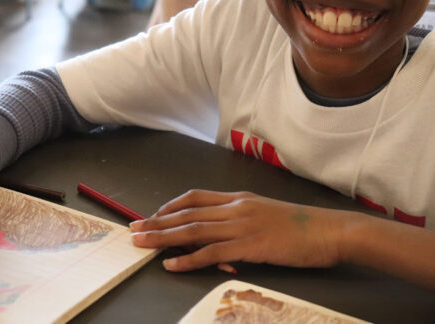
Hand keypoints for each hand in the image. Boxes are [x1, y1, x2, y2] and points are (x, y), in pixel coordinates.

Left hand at [130, 189, 348, 271]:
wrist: (327, 230)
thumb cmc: (298, 224)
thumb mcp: (264, 212)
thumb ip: (239, 218)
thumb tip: (218, 233)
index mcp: (238, 198)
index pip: (195, 197)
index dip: (170, 205)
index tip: (153, 214)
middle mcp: (235, 208)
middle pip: (187, 213)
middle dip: (157, 221)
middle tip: (133, 227)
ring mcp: (241, 226)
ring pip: (194, 230)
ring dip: (164, 237)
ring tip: (141, 242)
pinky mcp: (250, 246)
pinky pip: (212, 253)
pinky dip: (189, 258)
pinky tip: (172, 264)